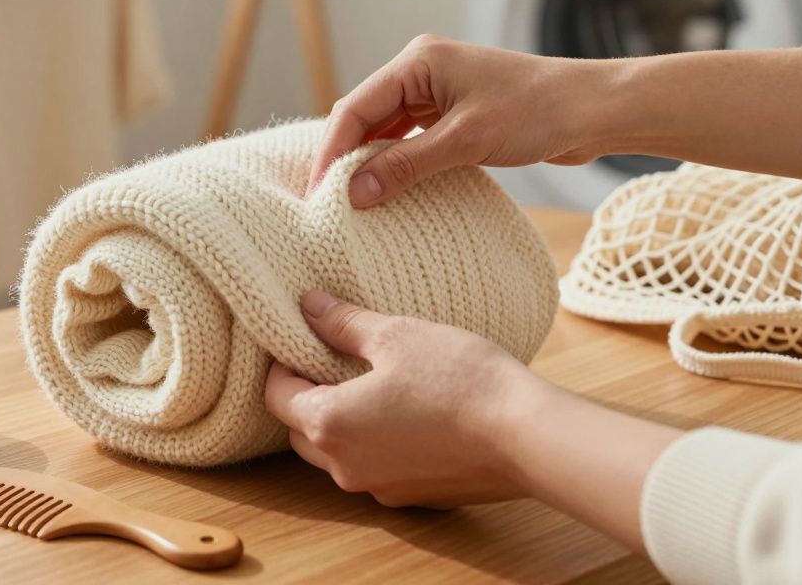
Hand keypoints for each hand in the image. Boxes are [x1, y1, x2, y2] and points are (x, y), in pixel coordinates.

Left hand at [266, 290, 681, 551]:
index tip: (298, 337)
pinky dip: (374, 440)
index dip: (281, 363)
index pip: (277, 395)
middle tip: (329, 356)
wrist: (524, 434)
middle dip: (306, 394)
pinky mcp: (410, 496)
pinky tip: (404, 410)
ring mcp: (378, 487)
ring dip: (340, 420)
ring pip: (336, 452)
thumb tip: (309, 305)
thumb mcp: (396, 335)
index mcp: (328, 424)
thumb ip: (343, 323)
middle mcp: (343, 466)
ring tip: (369, 380)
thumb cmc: (459, 379)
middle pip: (300, 429)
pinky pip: (374, 466)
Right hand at [308, 34, 608, 206]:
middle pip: (365, 117)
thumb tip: (353, 192)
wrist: (593, 110)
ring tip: (349, 201)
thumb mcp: (465, 141)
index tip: (316, 192)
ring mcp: (438, 92)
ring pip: (386, 130)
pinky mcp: (454, 114)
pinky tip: (387, 190)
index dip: (331, 151)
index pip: (355, 107)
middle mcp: (422, 71)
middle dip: (344, 157)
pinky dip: (397, 163)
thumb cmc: (537, 112)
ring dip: (370, 162)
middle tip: (325, 202)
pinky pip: (410, 139)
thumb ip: (406, 165)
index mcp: (418, 61)